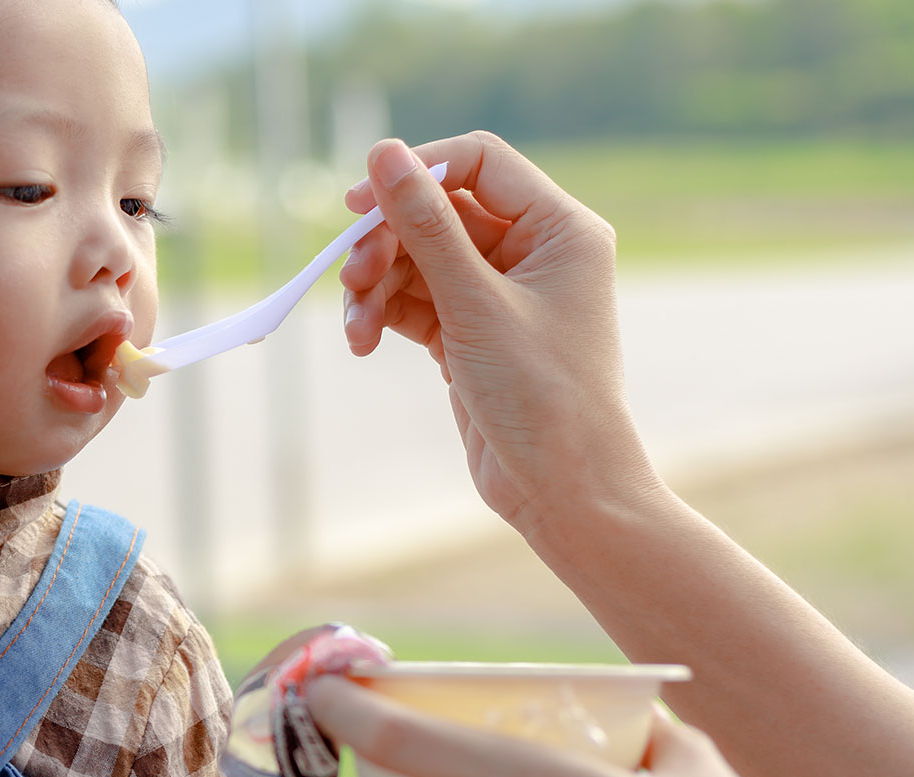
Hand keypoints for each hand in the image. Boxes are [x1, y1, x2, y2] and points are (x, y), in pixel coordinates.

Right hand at [338, 131, 665, 535]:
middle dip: (387, 243)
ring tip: (357, 326)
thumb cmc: (540, 394)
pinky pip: (414, 301)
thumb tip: (382, 153)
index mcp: (558, 228)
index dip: (415, 173)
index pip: (476, 163)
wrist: (561, 487)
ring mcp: (498, 293)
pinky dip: (384, 315)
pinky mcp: (470, 331)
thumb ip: (425, 225)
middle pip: (437, 213)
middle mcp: (532, 251)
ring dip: (377, 286)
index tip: (357, 203)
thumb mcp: (474, 303)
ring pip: (417, 260)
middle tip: (352, 277)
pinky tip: (363, 341)